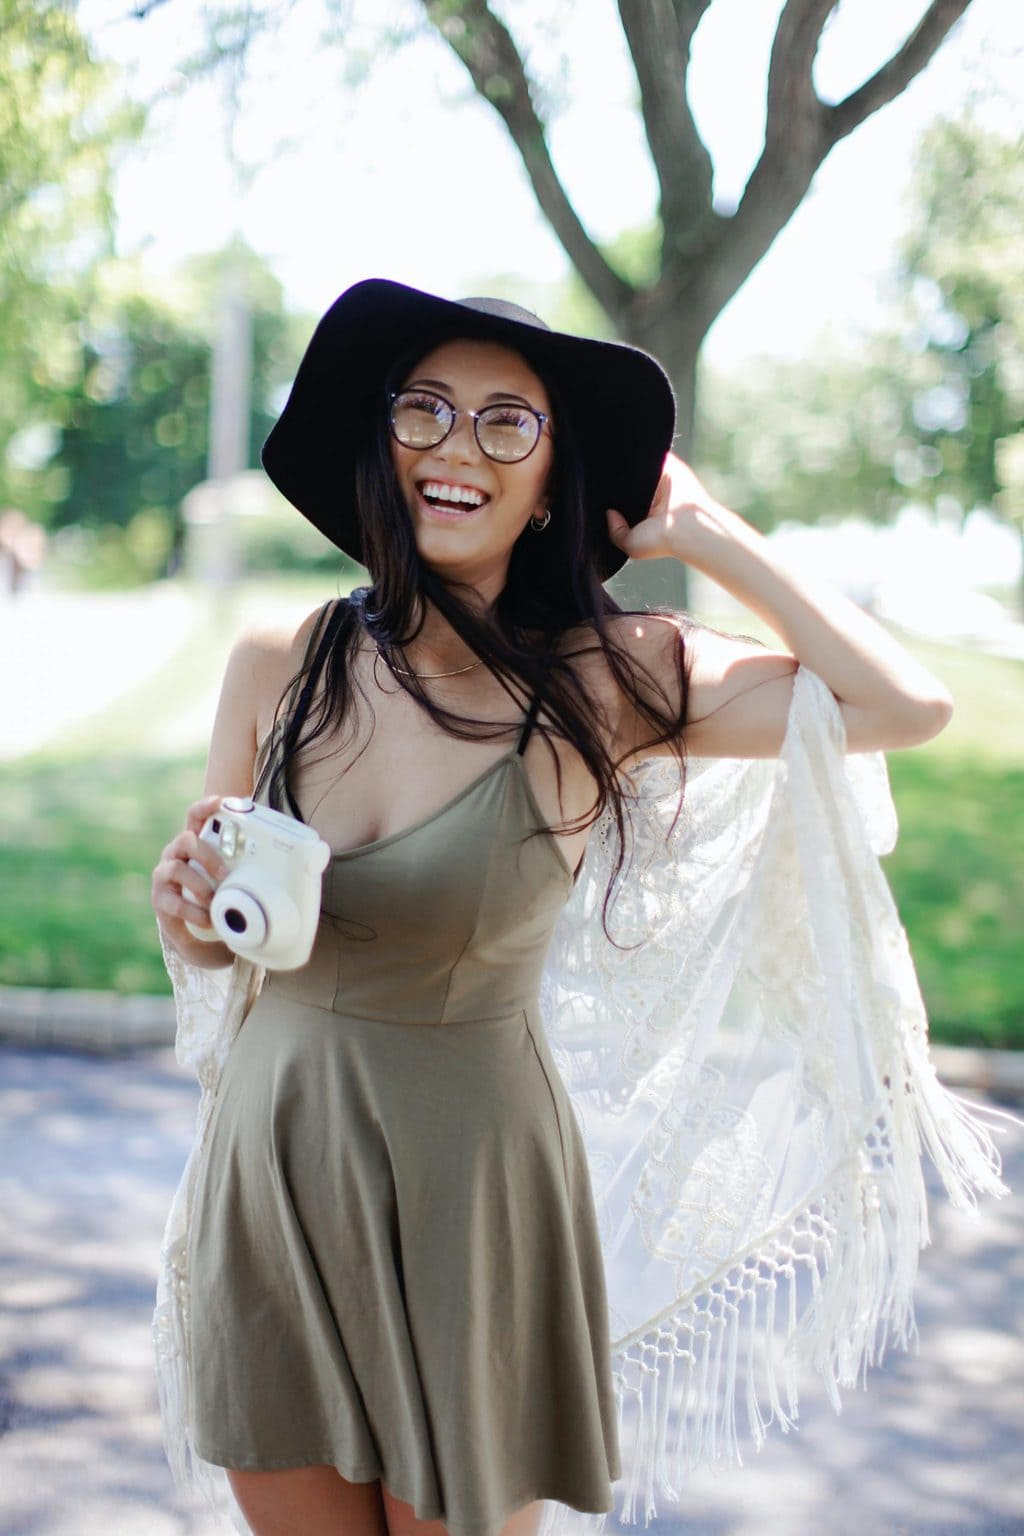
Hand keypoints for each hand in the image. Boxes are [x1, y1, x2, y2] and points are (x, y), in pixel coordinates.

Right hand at [151, 794, 231, 960]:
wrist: (197, 927)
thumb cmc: (217, 892)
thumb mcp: (231, 876)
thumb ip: (247, 865)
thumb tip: (295, 862)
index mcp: (195, 843)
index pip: (194, 817)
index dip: (203, 807)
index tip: (217, 802)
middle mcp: (176, 853)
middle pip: (186, 840)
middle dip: (208, 856)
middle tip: (226, 876)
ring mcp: (164, 874)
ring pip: (176, 869)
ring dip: (200, 886)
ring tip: (215, 901)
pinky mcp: (160, 898)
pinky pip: (173, 902)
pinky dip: (193, 911)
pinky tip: (207, 919)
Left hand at [606, 450, 721, 561]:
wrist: (686, 525)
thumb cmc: (661, 539)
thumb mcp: (631, 545)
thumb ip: (615, 532)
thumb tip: (609, 514)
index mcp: (646, 515)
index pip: (625, 501)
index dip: (613, 499)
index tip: (600, 498)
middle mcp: (654, 497)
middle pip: (631, 484)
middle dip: (619, 483)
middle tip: (602, 482)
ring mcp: (662, 480)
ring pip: (640, 468)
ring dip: (630, 466)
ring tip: (612, 468)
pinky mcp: (669, 465)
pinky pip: (652, 454)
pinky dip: (641, 453)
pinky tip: (629, 457)